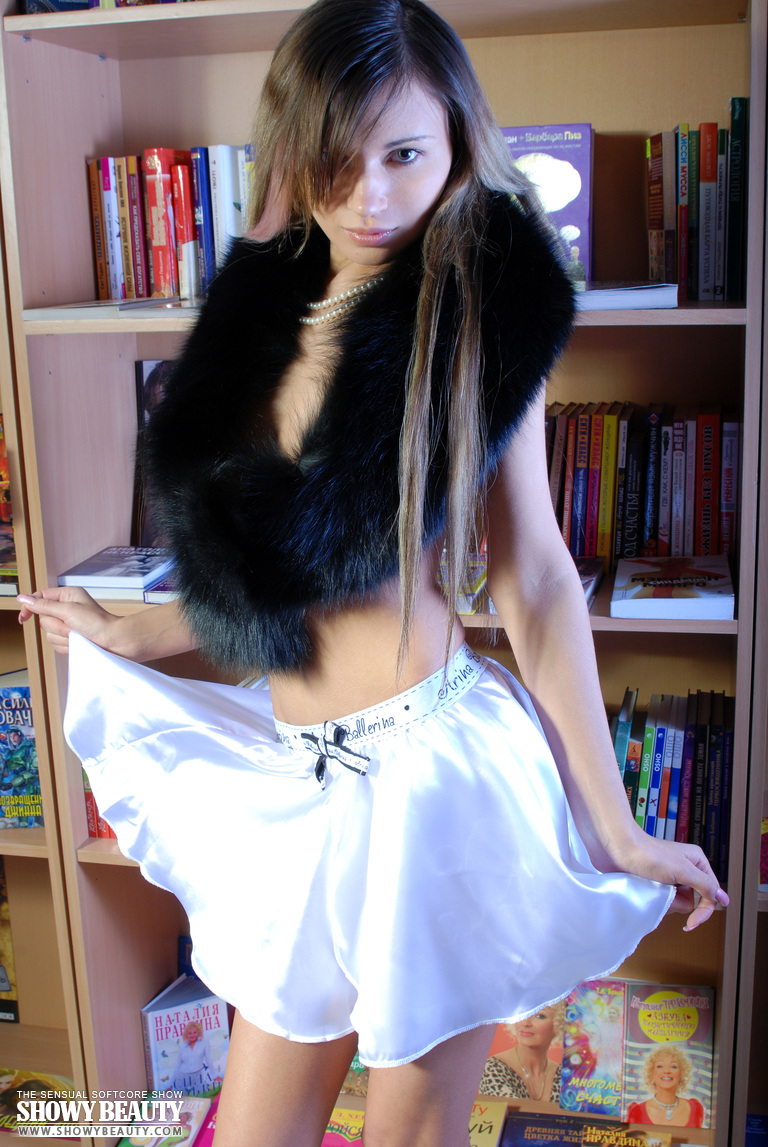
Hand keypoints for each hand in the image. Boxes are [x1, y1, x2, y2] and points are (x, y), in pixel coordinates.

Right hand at [17, 587, 119, 653]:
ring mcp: (69, 625)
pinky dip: (67, 646)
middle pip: (44, 619)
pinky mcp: (72, 639)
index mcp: (68, 596)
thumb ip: (44, 605)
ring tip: (79, 636)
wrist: (115, 642)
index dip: (30, 607)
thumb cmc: (98, 623)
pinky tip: (79, 644)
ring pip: (49, 634)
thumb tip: (23, 598)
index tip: (23, 618)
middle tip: (72, 627)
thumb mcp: (68, 610)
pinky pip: (57, 644)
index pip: (40, 598)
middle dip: (56, 625)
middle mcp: (67, 609)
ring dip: (63, 637)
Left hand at [605, 826, 728, 931]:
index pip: (711, 894)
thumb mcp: (682, 870)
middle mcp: (685, 869)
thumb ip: (705, 886)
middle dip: (679, 902)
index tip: (691, 924)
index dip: (703, 911)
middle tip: (665, 891)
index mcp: (696, 862)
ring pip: (677, 902)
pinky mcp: (655, 883)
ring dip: (666, 901)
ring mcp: (669, 877)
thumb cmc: (648, 854)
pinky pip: (663, 901)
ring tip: (653, 887)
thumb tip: (725, 900)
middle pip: (692, 900)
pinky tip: (647, 891)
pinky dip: (657, 900)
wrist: (618, 848)